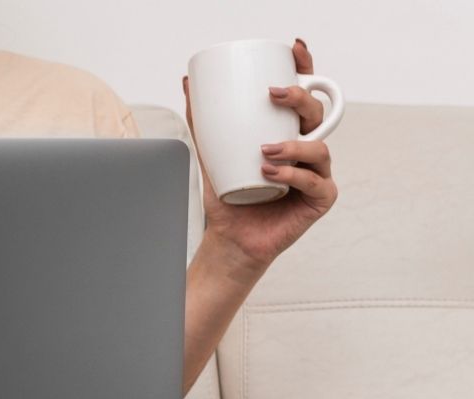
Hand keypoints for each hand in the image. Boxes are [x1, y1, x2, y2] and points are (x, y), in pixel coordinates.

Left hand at [182, 38, 339, 273]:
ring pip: (319, 148)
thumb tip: (188, 84)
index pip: (303, 97)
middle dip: (300, 99)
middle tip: (273, 94)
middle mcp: (306, 151)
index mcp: (287, 134)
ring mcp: (317, 174)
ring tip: (264, 151)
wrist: (230, 237)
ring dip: (293, 146)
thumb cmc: (228, 195)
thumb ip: (202, 121)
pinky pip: (316, 181)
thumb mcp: (211, 153)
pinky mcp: (320, 199)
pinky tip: (271, 173)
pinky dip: (294, 175)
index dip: (305, 70)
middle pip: (317, 114)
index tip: (295, 50)